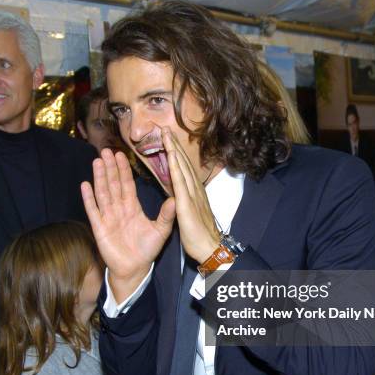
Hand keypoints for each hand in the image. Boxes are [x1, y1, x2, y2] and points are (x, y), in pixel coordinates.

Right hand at [81, 149, 175, 302]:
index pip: (127, 184)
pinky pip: (93, 210)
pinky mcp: (99, 227)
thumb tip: (176, 199)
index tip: (121, 154)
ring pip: (103, 193)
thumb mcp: (161, 231)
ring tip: (97, 162)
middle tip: (105, 150)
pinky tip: (85, 185)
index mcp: (133, 207)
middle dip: (110, 168)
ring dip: (100, 177)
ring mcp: (108, 217)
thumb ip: (166, 215)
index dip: (124, 169)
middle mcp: (119, 209)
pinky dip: (89, 198)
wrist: (135, 269)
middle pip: (113, 184)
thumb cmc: (147, 250)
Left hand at [162, 127, 220, 263]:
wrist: (210, 247)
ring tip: (165, 134)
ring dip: (173, 149)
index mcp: (193, 191)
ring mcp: (192, 194)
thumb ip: (186, 199)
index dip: (176, 152)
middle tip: (164, 128)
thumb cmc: (200, 233)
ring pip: (181, 166)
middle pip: (182, 162)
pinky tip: (170, 154)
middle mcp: (194, 189)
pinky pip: (180, 181)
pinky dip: (175, 165)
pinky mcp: (187, 203)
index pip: (183, 167)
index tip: (168, 138)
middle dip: (174, 144)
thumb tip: (180, 192)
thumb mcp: (192, 212)